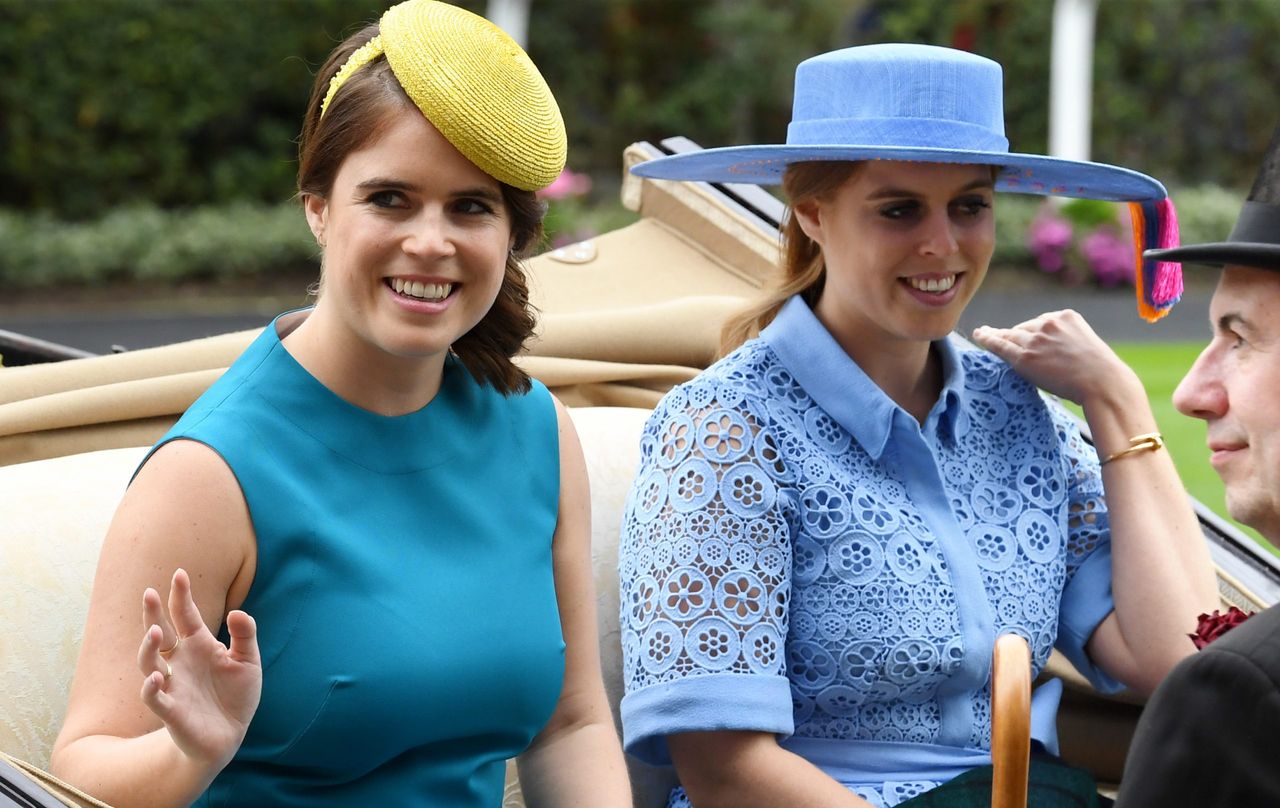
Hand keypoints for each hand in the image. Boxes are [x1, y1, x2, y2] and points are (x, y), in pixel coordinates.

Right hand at [137, 568, 261, 768]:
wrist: (229, 735)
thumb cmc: (236, 695)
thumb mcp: (248, 661)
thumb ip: (245, 635)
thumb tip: (237, 611)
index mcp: (198, 644)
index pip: (184, 615)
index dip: (181, 596)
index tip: (179, 574)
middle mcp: (180, 661)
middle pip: (159, 633)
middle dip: (153, 614)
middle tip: (150, 593)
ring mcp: (173, 684)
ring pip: (149, 663)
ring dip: (148, 648)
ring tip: (154, 632)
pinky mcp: (171, 710)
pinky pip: (154, 697)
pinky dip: (151, 688)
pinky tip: (157, 677)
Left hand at [971, 309, 1137, 405]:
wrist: (1102, 382)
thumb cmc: (1100, 372)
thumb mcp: (1086, 345)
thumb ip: (1066, 341)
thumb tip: (1051, 353)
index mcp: (1067, 316)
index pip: (1041, 322)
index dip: (1031, 331)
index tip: (1024, 334)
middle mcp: (1048, 323)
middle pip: (1024, 328)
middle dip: (1016, 335)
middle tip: (1001, 336)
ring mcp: (1035, 339)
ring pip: (1011, 336)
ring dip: (998, 336)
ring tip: (983, 334)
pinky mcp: (1025, 357)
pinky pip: (1001, 346)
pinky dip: (988, 340)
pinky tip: (979, 335)